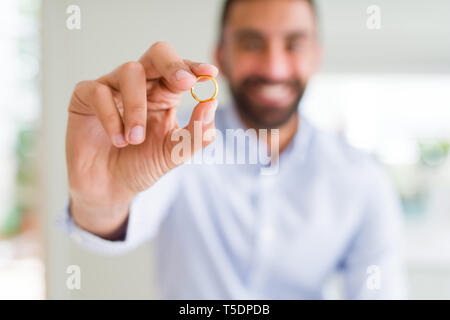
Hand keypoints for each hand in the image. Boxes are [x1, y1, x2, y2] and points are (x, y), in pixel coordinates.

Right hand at [66, 42, 217, 236]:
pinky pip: (99, 92)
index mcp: (165, 94)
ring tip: (135, 139)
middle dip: (173, 64)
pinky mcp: (85, 96)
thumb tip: (211, 103)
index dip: (195, 67)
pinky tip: (117, 140)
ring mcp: (112, 87)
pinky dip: (111, 117)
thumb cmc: (142, 166)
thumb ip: (196, 133)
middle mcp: (141, 85)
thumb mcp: (175, 153)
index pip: (182, 71)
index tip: (209, 73)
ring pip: (130, 72)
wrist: (110, 189)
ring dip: (137, 108)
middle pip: (157, 53)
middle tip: (185, 83)